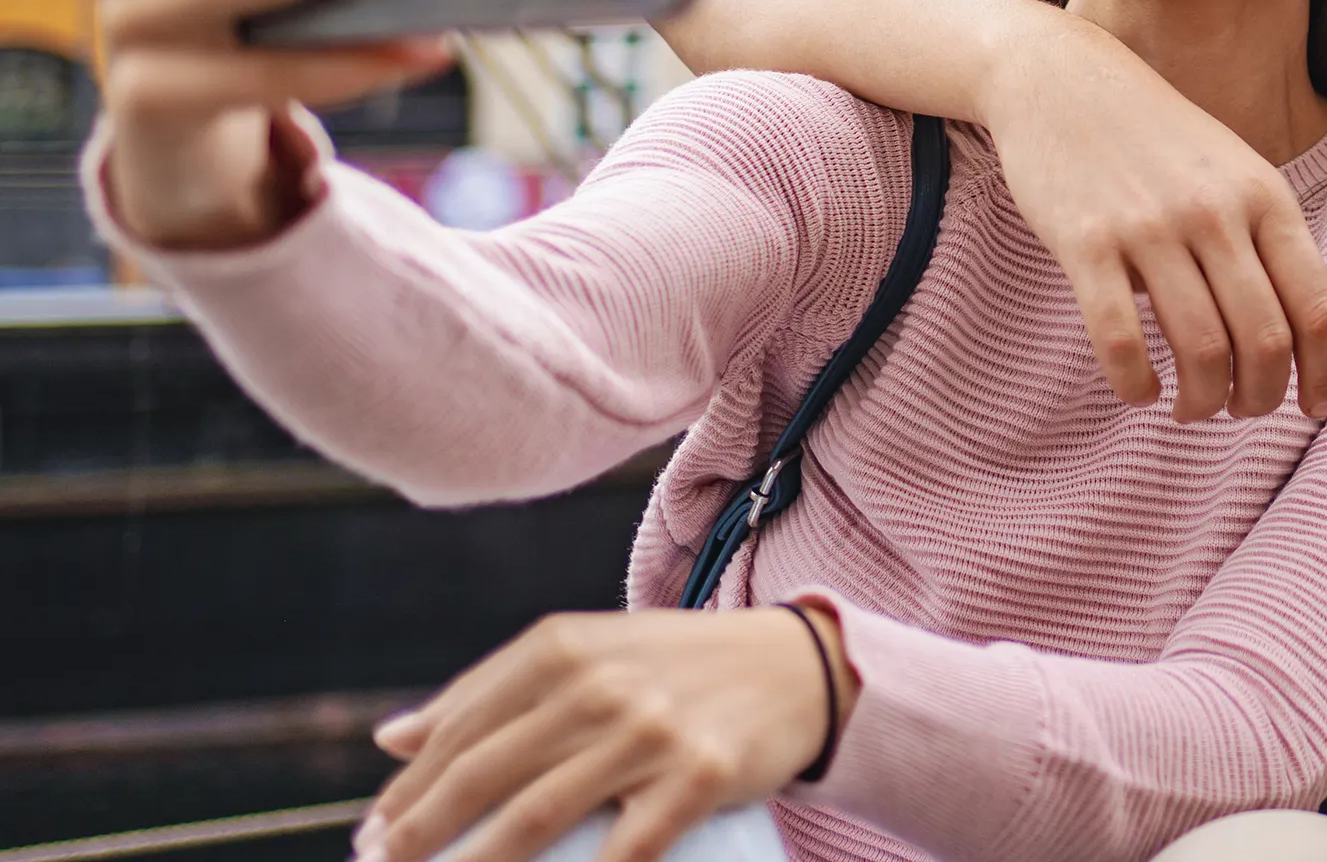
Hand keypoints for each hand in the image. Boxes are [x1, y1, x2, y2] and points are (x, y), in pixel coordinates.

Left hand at [358, 608, 843, 861]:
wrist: (793, 666)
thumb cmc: (672, 667)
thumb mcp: (585, 653)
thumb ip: (490, 692)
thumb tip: (391, 739)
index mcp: (563, 646)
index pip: (460, 729)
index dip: (406, 793)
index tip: (371, 838)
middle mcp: (600, 683)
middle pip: (483, 776)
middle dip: (418, 836)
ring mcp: (650, 732)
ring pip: (533, 819)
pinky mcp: (697, 778)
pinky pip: (621, 852)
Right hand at [982, 20, 1326, 423]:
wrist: (1063, 81)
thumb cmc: (1161, 140)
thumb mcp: (1240, 178)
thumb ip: (1290, 246)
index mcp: (1265, 197)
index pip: (1317, 306)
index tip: (1318, 409)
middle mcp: (1215, 211)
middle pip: (1264, 340)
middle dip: (1260, 399)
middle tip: (1241, 411)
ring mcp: (1149, 226)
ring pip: (1199, 348)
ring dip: (1202, 401)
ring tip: (1193, 408)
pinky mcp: (1086, 241)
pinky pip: (1119, 339)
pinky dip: (1135, 384)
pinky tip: (1141, 390)